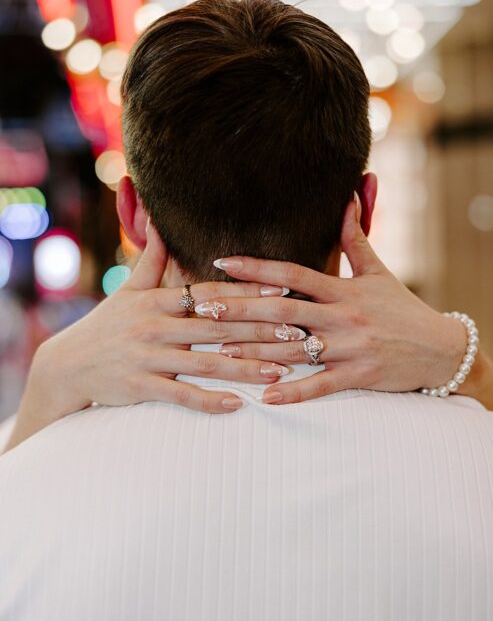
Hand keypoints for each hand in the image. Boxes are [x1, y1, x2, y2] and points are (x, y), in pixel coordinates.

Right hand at [6, 223, 291, 452]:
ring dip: (244, 368)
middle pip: (217, 327)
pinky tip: (237, 405)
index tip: (284, 288)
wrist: (65, 365)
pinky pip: (178, 396)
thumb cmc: (107, 324)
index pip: (211, 293)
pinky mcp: (139, 387)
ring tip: (280, 372)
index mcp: (157, 301)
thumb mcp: (129, 288)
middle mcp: (154, 326)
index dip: (248, 290)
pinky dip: (208, 400)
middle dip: (260, 330)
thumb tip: (159, 216)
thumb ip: (153, 257)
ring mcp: (147, 358)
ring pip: (204, 363)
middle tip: (299, 334)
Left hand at [202, 198, 492, 405]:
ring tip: (217, 350)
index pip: (293, 273)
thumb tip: (347, 196)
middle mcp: (343, 316)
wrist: (442, 349)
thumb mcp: (380, 272)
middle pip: (283, 310)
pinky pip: (322, 385)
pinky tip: (266, 395)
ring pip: (294, 349)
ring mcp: (351, 347)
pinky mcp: (360, 375)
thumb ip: (357, 237)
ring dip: (254, 350)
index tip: (222, 261)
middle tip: (202, 305)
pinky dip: (294, 391)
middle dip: (239, 308)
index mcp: (344, 290)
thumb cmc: (405, 310)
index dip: (257, 267)